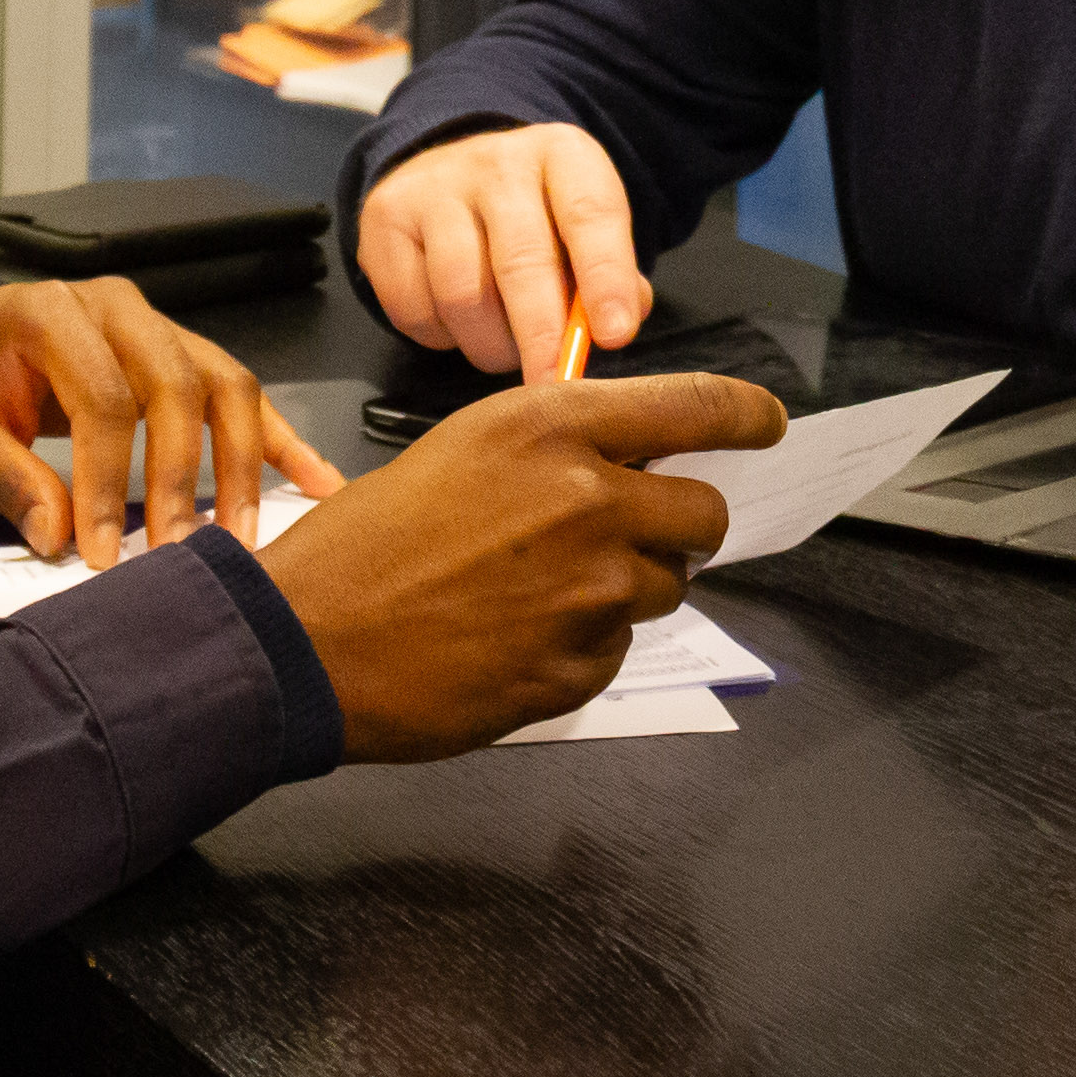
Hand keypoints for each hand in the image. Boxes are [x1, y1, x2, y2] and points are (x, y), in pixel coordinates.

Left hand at [0, 278, 346, 568]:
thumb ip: (8, 480)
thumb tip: (60, 537)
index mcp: (50, 312)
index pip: (104, 397)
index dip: (109, 480)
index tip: (106, 552)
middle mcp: (114, 306)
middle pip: (179, 384)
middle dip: (184, 476)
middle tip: (181, 550)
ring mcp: (154, 322)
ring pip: (224, 382)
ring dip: (244, 461)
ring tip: (245, 533)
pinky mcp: (178, 349)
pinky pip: (237, 388)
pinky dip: (278, 437)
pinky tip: (315, 479)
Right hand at [262, 374, 787, 761]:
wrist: (307, 639)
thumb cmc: (370, 539)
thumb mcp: (467, 446)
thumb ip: (561, 444)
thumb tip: (637, 459)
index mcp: (556, 427)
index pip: (699, 407)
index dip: (748, 417)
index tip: (769, 426)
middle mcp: (589, 500)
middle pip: (706, 515)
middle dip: (679, 526)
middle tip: (627, 536)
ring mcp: (590, 592)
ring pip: (664, 588)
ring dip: (621, 590)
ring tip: (535, 591)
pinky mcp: (578, 669)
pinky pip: (617, 652)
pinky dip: (582, 648)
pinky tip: (514, 638)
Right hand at [357, 121, 650, 381]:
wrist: (452, 171)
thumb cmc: (535, 215)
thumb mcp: (582, 227)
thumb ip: (611, 277)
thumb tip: (611, 329)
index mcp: (561, 154)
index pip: (590, 214)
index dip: (605, 278)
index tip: (615, 336)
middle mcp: (497, 163)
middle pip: (521, 260)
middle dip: (542, 334)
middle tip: (553, 385)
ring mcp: (434, 188)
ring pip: (462, 293)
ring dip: (489, 343)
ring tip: (505, 349)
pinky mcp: (384, 220)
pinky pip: (413, 308)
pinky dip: (441, 337)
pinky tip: (458, 324)